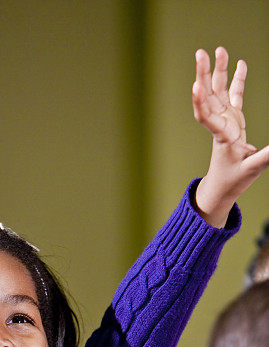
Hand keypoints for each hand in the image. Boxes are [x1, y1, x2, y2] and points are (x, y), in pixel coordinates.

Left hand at [193, 47, 268, 226]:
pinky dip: (236, 80)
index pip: (207, 117)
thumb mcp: (251, 169)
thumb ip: (266, 156)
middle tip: (201, 53)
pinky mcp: (232, 120)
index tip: (195, 86)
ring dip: (218, 71)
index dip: (200, 103)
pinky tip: (240, 63)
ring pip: (219, 91)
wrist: (222, 186)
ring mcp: (225, 120)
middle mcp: (220, 124)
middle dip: (204, 74)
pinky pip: (234, 95)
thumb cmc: (233, 180)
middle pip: (209, 96)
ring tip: (219, 50)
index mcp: (221, 137)